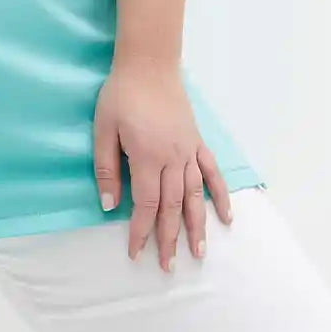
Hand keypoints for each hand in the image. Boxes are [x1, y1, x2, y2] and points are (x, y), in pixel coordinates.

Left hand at [92, 56, 232, 270]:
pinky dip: (221, 195)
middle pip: (172, 207)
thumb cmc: (121, 95)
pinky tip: (227, 217)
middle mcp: (173, 159)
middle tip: (168, 267)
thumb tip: (108, 205)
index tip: (136, 253)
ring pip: (195, 196)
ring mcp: (189, 150)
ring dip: (197, 227)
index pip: (145, 205)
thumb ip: (106, 167)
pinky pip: (212, 172)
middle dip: (169, 239)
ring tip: (199, 254)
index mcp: (147, 157)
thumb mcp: (103, 128)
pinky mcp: (197, 142)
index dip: (140, 231)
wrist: (149, 64)